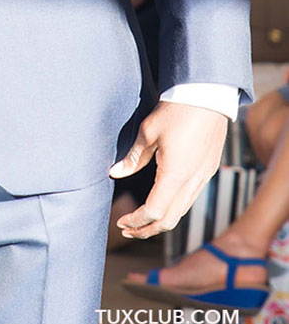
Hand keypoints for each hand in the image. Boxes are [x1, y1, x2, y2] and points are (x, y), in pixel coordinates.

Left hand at [109, 101, 227, 238]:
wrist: (207, 95)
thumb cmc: (176, 110)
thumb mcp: (148, 132)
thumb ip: (133, 158)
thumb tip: (115, 172)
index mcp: (175, 175)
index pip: (153, 212)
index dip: (136, 221)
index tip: (121, 221)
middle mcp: (192, 182)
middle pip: (169, 220)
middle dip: (146, 229)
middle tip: (127, 228)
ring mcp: (203, 177)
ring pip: (181, 211)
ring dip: (161, 220)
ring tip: (142, 219)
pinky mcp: (208, 170)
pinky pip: (190, 198)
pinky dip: (174, 207)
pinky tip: (162, 199)